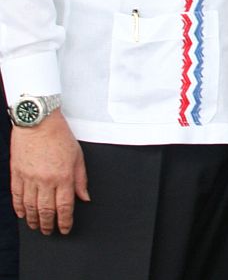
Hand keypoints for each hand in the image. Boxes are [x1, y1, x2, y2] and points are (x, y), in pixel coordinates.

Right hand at [10, 111, 88, 234]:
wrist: (38, 123)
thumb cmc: (59, 136)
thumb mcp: (78, 156)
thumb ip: (81, 179)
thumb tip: (85, 197)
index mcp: (63, 176)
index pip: (65, 206)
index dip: (65, 221)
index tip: (65, 228)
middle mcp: (46, 180)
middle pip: (46, 210)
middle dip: (48, 224)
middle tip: (49, 231)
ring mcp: (29, 178)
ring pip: (30, 207)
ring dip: (34, 220)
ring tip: (37, 226)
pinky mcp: (17, 175)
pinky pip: (17, 197)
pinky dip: (19, 208)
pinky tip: (23, 214)